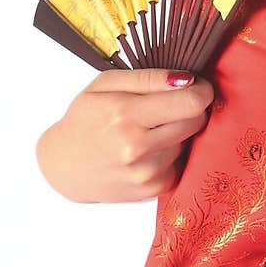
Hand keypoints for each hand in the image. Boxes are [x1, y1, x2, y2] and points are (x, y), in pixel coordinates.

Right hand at [35, 67, 215, 203]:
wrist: (64, 166)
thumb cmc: (84, 121)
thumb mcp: (105, 85)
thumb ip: (148, 78)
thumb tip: (187, 79)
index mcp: (126, 115)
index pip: (191, 102)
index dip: (201, 90)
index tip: (196, 86)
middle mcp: (138, 148)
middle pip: (197, 121)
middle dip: (190, 109)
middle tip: (168, 107)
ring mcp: (148, 173)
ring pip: (189, 141)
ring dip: (178, 133)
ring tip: (150, 130)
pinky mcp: (155, 189)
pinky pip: (182, 162)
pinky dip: (171, 154)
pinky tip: (149, 151)